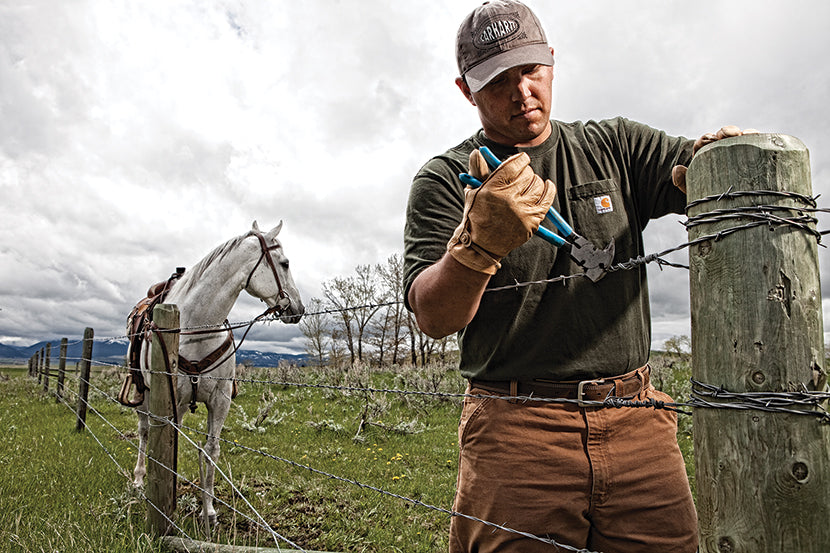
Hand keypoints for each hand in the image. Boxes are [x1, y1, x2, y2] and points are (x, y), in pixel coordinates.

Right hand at [447, 151, 555, 274]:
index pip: (514, 165)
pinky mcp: (532, 222)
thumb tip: (478, 152)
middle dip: (526, 172)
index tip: (521, 160)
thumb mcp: (472, 192)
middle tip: (522, 175)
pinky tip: (547, 186)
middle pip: (528, 174)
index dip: (520, 160)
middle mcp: (508, 200)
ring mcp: (521, 212)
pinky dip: (549, 190)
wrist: (481, 245)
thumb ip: (477, 170)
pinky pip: (547, 200)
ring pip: (539, 185)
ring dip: (535, 182)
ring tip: (529, 184)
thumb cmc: (476, 215)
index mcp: (492, 189)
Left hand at [672, 125, 759, 193]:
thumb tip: (676, 169)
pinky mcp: (758, 159)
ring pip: (744, 138)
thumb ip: (684, 182)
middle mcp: (724, 151)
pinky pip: (760, 147)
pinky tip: (762, 140)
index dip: (706, 139)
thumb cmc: (711, 201)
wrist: (730, 214)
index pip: (705, 143)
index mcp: (707, 156)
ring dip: (745, 133)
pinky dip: (761, 140)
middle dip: (726, 131)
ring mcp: (742, 154)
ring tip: (746, 135)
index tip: (710, 140)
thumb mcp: (696, 192)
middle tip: (728, 135)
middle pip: (725, 136)